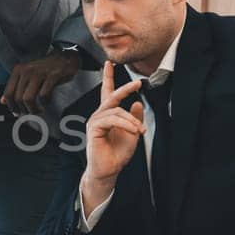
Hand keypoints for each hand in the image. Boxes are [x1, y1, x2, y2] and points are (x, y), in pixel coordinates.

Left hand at [1, 50, 79, 113]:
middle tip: (30, 113)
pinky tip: (47, 103)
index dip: (11, 106)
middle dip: (24, 110)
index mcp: (18, 70)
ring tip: (39, 111)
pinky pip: (43, 96)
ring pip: (28, 99)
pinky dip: (45, 103)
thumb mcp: (26, 75)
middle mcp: (26, 70)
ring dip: (33, 109)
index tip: (17, 113)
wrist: (65, 58)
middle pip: (18, 98)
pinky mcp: (52, 76)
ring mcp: (39, 73)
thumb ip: (14, 87)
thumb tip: (2, 102)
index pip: (8, 93)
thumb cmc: (44, 69)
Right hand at [84, 62, 145, 185]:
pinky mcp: (94, 129)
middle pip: (111, 96)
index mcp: (108, 115)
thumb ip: (134, 118)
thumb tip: (137, 104)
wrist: (109, 170)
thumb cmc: (118, 154)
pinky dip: (125, 124)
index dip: (108, 77)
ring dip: (131, 120)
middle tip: (137, 83)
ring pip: (115, 110)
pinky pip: (112, 120)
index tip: (109, 63)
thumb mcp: (132, 133)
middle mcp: (99, 115)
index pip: (108, 93)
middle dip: (124, 88)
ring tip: (139, 130)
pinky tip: (133, 131)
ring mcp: (95, 121)